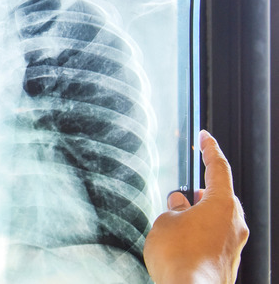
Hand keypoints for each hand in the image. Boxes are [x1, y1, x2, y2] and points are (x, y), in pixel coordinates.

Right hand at [143, 130, 248, 283]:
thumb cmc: (179, 256)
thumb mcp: (166, 222)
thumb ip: (174, 209)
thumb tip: (179, 205)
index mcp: (223, 205)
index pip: (219, 168)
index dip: (210, 149)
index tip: (206, 137)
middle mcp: (235, 224)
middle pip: (220, 197)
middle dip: (200, 193)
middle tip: (182, 193)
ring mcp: (234, 246)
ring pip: (217, 221)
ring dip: (198, 217)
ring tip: (175, 222)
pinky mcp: (227, 264)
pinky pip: (214, 240)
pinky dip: (199, 236)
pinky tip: (181, 244)